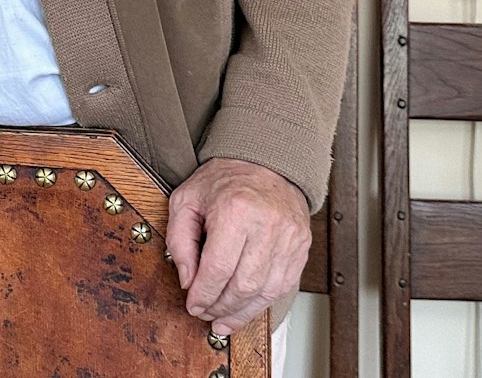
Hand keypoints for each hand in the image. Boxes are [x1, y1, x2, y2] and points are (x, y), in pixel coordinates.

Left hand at [165, 157, 310, 336]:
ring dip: (241, 312)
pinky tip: (245, 308)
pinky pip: (283, 286)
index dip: (203, 294)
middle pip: (243, 285)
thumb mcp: (186, 200)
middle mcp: (267, 225)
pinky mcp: (301, 246)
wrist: (265, 162)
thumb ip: (180, 241)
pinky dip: (262, 302)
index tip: (193, 304)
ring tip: (223, 319)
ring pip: (265, 291)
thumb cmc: (224, 180)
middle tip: (206, 314)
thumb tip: (188, 280)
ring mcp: (289, 237)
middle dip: (221, 307)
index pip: (218, 268)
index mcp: (236, 210)